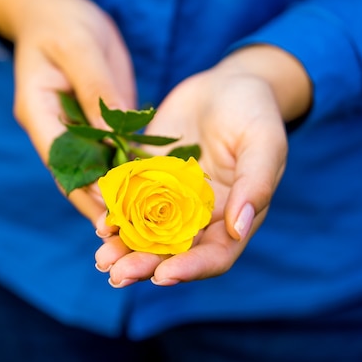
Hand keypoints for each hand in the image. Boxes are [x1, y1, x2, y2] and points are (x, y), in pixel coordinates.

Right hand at [0, 0, 135, 221]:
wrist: (58, 12)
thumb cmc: (62, 23)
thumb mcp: (79, 48)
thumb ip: (95, 88)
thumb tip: (114, 131)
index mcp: (38, 113)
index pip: (60, 159)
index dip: (84, 185)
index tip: (112, 206)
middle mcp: (54, 130)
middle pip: (76, 175)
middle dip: (101, 203)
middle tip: (129, 231)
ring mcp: (74, 130)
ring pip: (94, 171)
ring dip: (116, 196)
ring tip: (142, 224)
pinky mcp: (95, 125)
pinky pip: (111, 154)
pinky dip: (128, 173)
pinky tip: (151, 192)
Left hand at [95, 45, 310, 286]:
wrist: (225, 85)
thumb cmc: (254, 112)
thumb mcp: (264, 143)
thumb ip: (255, 184)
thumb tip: (240, 228)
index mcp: (234, 216)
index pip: (214, 255)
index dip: (190, 269)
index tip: (162, 276)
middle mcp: (201, 215)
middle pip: (173, 251)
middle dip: (146, 264)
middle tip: (117, 274)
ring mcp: (172, 199)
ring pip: (146, 232)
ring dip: (124, 248)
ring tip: (101, 258)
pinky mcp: (149, 179)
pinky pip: (129, 201)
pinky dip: (113, 213)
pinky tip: (97, 220)